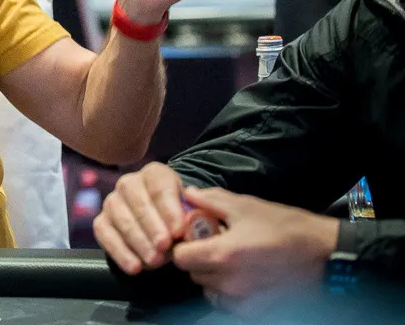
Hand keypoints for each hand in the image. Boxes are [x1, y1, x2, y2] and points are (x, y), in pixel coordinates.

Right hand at [93, 162, 186, 273]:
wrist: (165, 230)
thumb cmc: (181, 221)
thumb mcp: (193, 215)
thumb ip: (194, 219)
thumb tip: (193, 228)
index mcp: (155, 175)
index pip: (160, 186)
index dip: (169, 209)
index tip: (178, 231)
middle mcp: (129, 184)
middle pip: (138, 201)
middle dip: (152, 226)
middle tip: (165, 246)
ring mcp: (112, 202)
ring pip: (121, 218)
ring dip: (138, 241)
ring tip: (155, 261)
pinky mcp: (101, 222)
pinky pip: (105, 235)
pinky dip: (120, 252)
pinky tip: (135, 267)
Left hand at [171, 186, 338, 316]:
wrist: (326, 256)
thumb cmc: (286, 227)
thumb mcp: (246, 206)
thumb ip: (211, 201)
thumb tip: (188, 195)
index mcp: (222, 255)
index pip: (180, 258)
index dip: (182, 245)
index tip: (193, 237)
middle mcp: (229, 282)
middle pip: (193, 274)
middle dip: (198, 258)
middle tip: (214, 244)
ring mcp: (243, 300)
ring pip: (209, 290)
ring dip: (212, 277)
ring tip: (230, 261)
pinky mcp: (256, 311)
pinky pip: (228, 304)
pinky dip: (228, 293)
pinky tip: (242, 277)